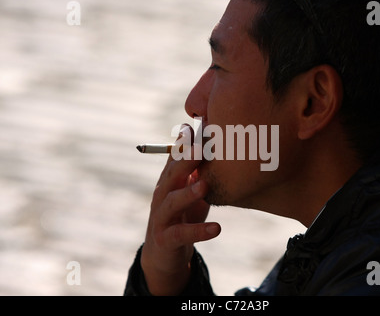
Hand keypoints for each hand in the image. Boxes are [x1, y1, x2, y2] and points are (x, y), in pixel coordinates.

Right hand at [140, 139, 220, 295]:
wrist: (164, 254)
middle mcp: (162, 195)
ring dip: (187, 193)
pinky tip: (217, 228)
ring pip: (172, 203)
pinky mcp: (165, 239)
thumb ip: (198, 170)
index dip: (186, 143)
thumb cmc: (182, 216)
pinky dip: (199, 231)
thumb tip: (207, 142)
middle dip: (185, 161)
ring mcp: (161, 217)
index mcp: (169, 181)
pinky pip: (181, 234)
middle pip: (171, 175)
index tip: (200, 127)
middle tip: (201, 149)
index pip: (176, 158)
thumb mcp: (190, 192)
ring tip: (204, 186)